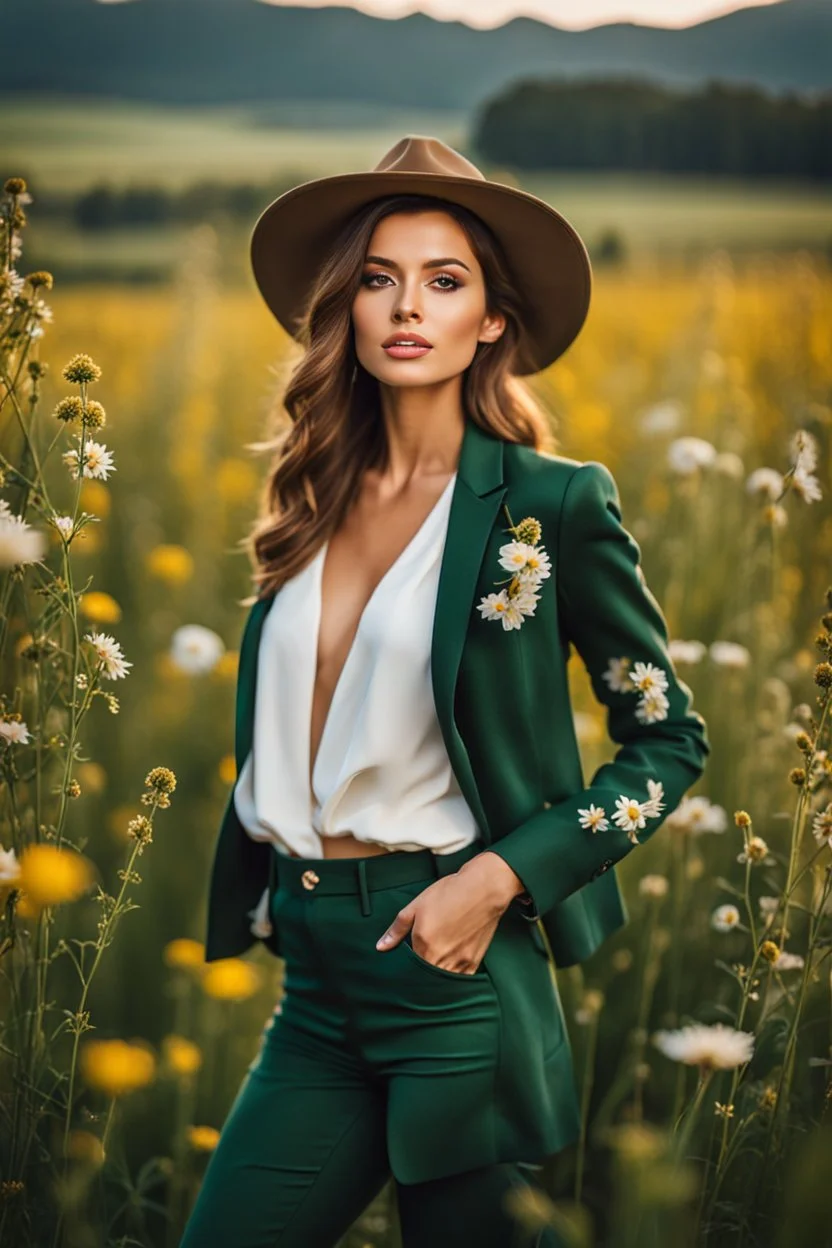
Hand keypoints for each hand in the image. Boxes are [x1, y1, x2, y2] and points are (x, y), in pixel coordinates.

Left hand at [374, 850, 525, 973]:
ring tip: (432, 968)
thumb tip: (381, 947)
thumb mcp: (417, 906)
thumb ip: (397, 929)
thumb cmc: (450, 893)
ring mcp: (460, 962)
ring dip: (435, 979)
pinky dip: (452, 978)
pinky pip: (459, 979)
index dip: (405, 972)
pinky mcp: (474, 962)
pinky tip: (448, 968)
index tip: (404, 970)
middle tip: (416, 974)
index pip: (409, 970)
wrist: (484, 889)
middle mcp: (442, 958)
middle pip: (425, 979)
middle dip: (419, 978)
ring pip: (442, 982)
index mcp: (424, 945)